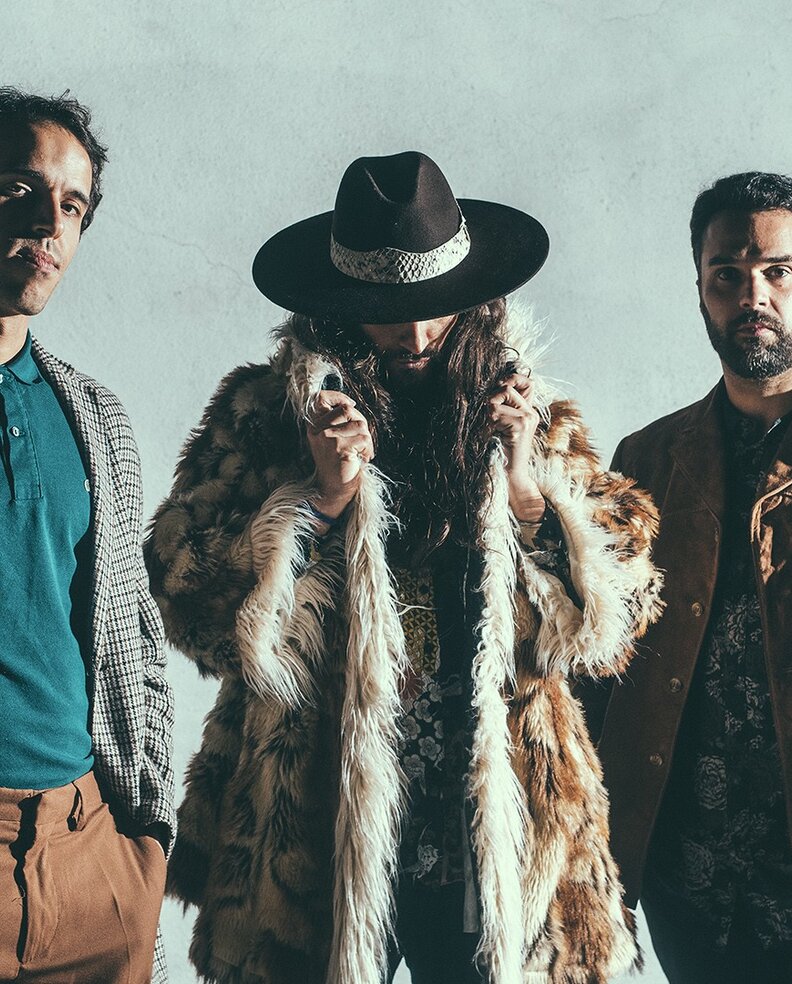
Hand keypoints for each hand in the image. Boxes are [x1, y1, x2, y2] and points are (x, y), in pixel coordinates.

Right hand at [306, 391, 374, 518]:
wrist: (334, 488)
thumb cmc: (338, 462)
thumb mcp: (331, 438)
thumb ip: (337, 421)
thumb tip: (350, 404)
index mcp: (314, 425)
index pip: (321, 398)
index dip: (338, 396)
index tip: (351, 405)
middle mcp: (318, 430)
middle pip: (347, 410)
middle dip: (361, 422)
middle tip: (363, 439)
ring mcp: (327, 438)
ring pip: (360, 424)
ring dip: (367, 438)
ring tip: (362, 451)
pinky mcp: (339, 448)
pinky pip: (364, 439)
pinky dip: (368, 449)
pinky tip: (363, 458)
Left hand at [487, 372, 544, 522]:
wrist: (510, 475)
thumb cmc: (501, 452)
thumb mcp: (500, 425)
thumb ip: (499, 408)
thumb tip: (487, 390)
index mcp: (529, 410)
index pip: (526, 381)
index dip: (511, 378)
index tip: (497, 391)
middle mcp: (531, 412)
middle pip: (507, 386)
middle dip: (491, 398)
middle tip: (488, 417)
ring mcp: (528, 419)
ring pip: (498, 398)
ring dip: (487, 412)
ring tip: (490, 427)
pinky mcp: (520, 426)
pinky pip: (495, 412)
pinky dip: (487, 422)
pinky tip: (492, 434)